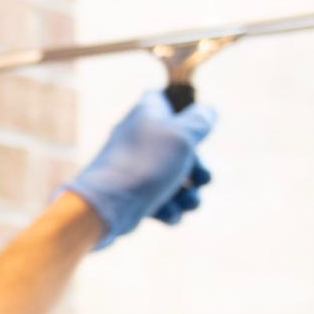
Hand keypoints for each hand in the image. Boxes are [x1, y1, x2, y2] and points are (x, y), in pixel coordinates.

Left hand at [59, 89, 216, 250]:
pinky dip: (168, 209)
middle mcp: (140, 138)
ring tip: (189, 203)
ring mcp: (137, 168)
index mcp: (147, 114)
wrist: (105, 206)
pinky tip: (167, 214)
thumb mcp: (181, 135)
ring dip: (189, 194)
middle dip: (198, 167)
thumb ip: (199, 121)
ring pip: (174, 179)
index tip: (196, 127)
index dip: (184, 110)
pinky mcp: (134, 196)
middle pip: (180, 147)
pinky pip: (161, 201)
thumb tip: (207, 111)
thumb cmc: (146, 164)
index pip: (164, 99)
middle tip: (202, 179)